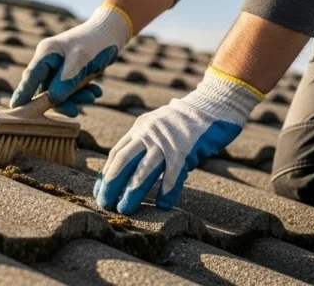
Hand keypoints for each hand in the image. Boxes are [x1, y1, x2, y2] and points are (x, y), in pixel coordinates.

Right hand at [10, 4, 132, 116]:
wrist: (112, 33)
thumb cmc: (95, 42)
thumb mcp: (82, 60)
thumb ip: (66, 80)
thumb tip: (52, 99)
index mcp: (46, 53)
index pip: (30, 76)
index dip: (23, 93)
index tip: (15, 108)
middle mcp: (49, 61)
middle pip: (45, 89)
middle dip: (60, 101)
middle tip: (75, 111)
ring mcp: (59, 68)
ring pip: (59, 92)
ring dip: (75, 98)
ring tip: (93, 95)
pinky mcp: (70, 74)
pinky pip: (71, 90)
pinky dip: (83, 93)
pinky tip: (96, 91)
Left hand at [94, 69, 260, 213]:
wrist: (213, 104)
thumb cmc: (186, 121)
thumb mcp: (157, 126)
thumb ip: (144, 143)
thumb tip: (132, 168)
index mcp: (139, 129)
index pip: (116, 154)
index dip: (106, 175)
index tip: (99, 192)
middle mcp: (148, 134)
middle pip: (123, 162)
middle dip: (111, 185)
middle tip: (105, 204)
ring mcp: (166, 142)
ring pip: (143, 171)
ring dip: (132, 192)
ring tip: (125, 209)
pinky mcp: (186, 150)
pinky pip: (173, 174)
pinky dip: (167, 190)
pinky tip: (162, 205)